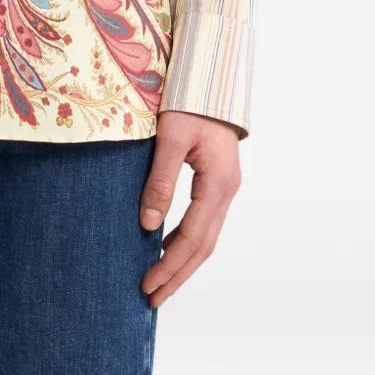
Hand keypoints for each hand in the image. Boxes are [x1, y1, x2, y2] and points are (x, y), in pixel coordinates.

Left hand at [139, 110, 241, 306]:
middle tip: (151, 298)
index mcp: (218, 182)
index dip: (170, 266)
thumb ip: (160, 179)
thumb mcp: (170, 136)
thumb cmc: (189, 100)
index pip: (194, 238)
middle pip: (204, 245)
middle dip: (177, 274)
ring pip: (206, 236)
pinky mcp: (218, 181)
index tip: (148, 285)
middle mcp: (227, 190)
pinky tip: (167, 248)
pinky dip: (186, 240)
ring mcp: (225, 187)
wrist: (211, 77)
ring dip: (182, 261)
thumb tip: (147, 224)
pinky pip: (204, 220)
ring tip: (158, 282)